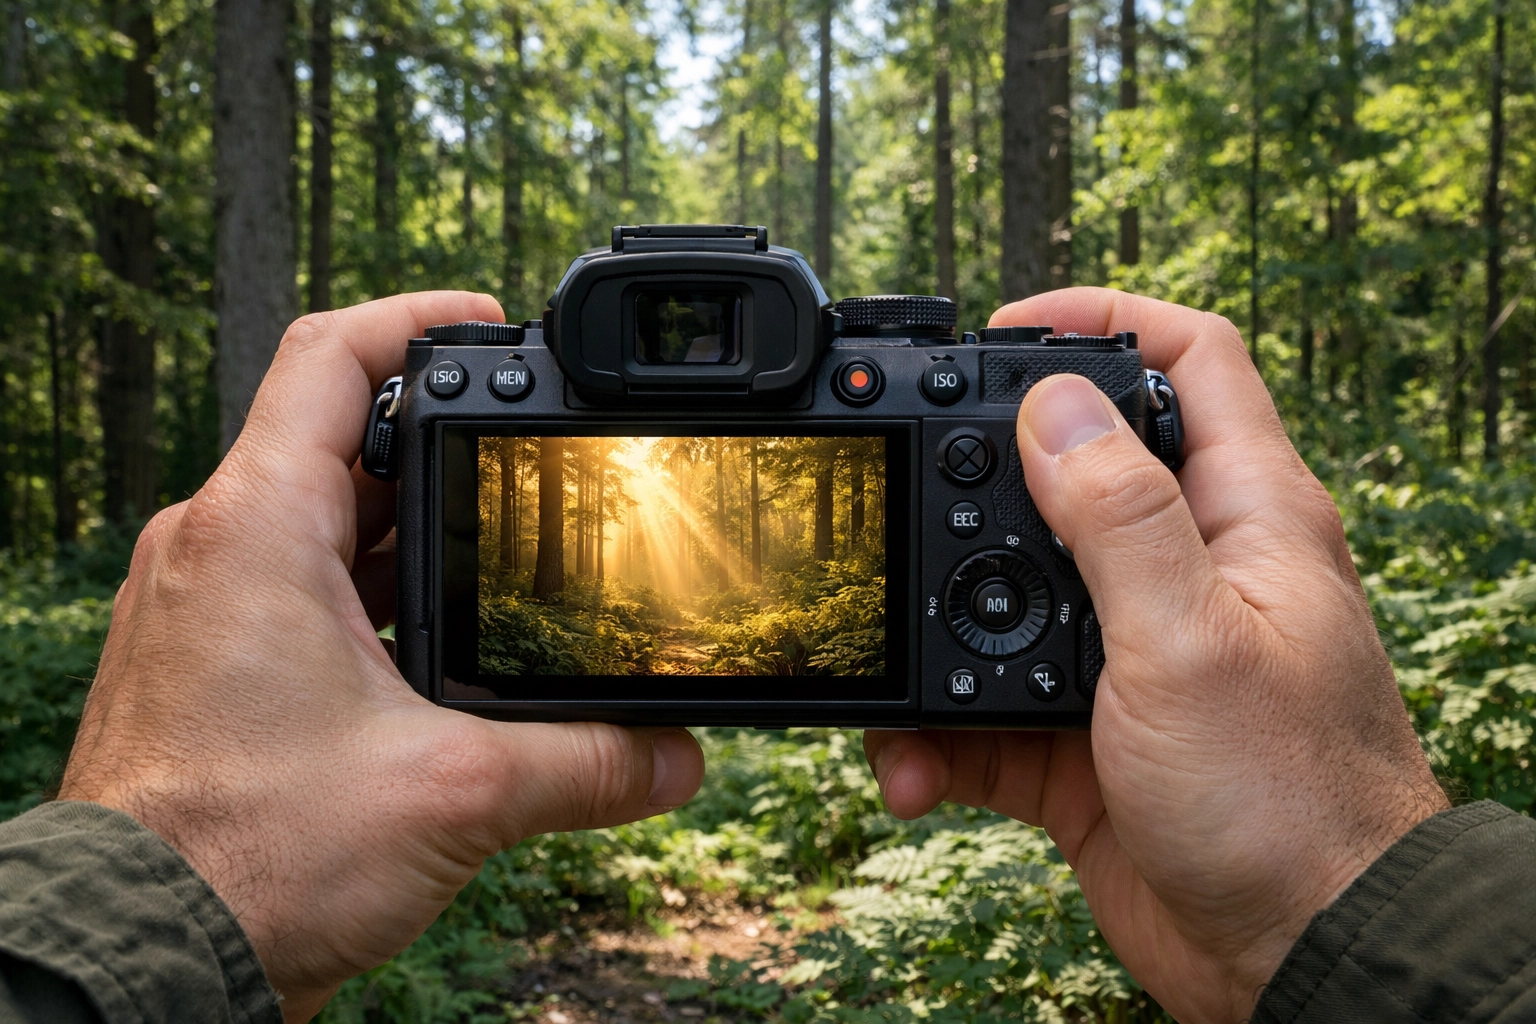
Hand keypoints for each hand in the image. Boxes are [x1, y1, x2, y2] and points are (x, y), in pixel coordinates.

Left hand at [59, 293, 704, 1021]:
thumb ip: (588, 762)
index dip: (420, 318)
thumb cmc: (247, 860)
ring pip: (324, 524)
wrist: (139, 960)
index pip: (332, 356)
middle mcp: (216, 550)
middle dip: (445, 450)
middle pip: (341, 441)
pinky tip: (440, 658)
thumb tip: (678, 753)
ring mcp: (205, 609)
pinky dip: (376, 599)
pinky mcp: (209, 669)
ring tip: (504, 567)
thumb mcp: (454, 793)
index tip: (494, 324)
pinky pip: (301, 591)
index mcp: (257, 529)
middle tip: (531, 472)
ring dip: (411, 536)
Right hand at [864, 288, 1446, 1022]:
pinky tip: (912, 768)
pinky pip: (982, 710)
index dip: (1100, 321)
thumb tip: (1054, 402)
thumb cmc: (1291, 806)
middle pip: (1067, 471)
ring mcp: (1126, 655)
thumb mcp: (1191, 643)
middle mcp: (1184, 573)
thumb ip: (1120, 518)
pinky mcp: (1081, 735)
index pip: (1188, 362)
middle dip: (976, 474)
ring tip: (891, 669)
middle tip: (902, 488)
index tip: (1000, 330)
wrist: (1301, 962)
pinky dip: (934, 737)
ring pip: (1004, 598)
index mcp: (1241, 518)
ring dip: (936, 632)